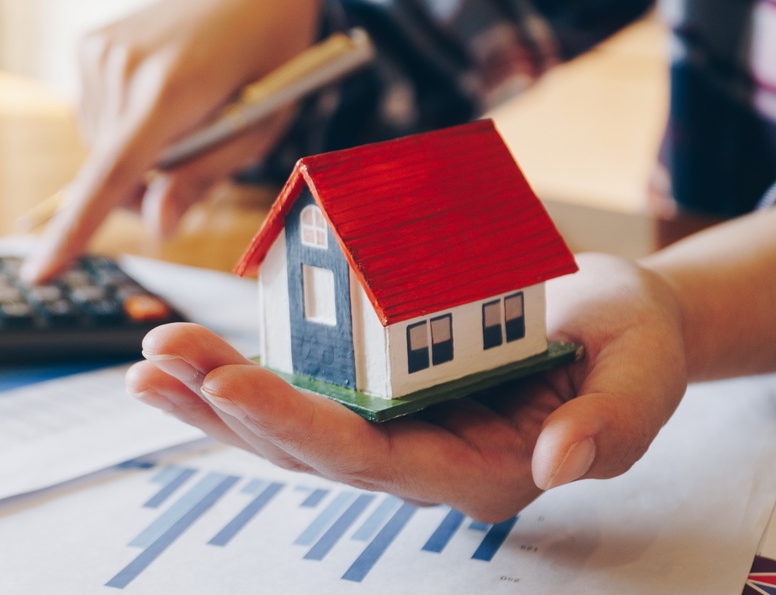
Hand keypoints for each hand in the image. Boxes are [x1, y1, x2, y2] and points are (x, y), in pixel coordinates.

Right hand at [20, 0, 318, 282]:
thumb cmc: (269, 60)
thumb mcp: (258, 130)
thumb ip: (202, 178)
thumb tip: (158, 226)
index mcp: (169, 89)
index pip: (113, 173)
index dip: (76, 229)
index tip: (41, 272)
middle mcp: (122, 67)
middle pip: (109, 172)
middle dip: (146, 187)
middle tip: (196, 157)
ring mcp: (99, 52)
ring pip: (101, 148)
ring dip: (136, 154)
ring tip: (184, 116)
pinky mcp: (89, 46)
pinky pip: (96, 118)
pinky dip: (124, 126)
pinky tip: (159, 98)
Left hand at [125, 253, 687, 521]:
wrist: (610, 325)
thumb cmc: (629, 350)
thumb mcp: (644, 378)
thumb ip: (613, 424)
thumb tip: (559, 462)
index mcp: (475, 470)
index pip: (371, 460)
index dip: (298, 425)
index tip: (232, 384)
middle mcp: (416, 457)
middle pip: (305, 446)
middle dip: (227, 405)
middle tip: (161, 358)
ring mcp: (387, 423)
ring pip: (284, 423)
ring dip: (211, 393)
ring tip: (152, 355)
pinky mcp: (370, 387)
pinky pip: (295, 384)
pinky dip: (235, 369)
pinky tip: (183, 353)